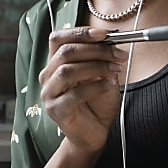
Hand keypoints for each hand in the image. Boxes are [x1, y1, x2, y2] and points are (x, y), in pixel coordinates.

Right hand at [38, 26, 127, 153]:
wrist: (93, 135)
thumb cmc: (96, 104)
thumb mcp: (101, 76)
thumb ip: (101, 60)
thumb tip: (112, 41)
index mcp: (55, 64)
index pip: (58, 39)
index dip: (79, 32)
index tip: (104, 34)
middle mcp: (47, 76)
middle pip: (65, 53)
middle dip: (96, 50)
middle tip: (119, 53)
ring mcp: (49, 94)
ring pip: (67, 70)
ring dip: (96, 66)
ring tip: (117, 69)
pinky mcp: (56, 110)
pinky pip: (75, 94)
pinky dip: (96, 86)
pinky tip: (110, 85)